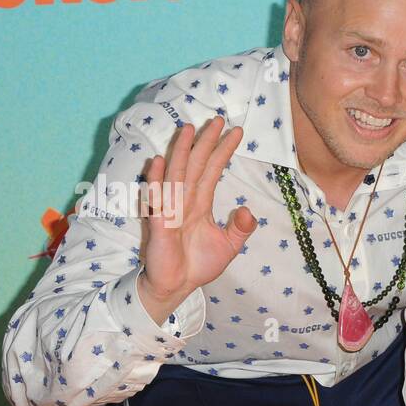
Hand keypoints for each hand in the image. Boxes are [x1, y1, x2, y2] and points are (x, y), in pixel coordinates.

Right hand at [137, 116, 257, 321]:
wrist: (177, 286)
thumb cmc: (197, 264)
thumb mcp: (228, 246)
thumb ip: (240, 228)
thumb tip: (248, 210)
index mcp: (199, 202)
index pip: (212, 170)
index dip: (223, 151)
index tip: (237, 132)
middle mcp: (184, 200)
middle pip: (195, 164)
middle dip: (206, 142)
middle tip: (219, 119)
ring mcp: (170, 208)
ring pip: (176, 174)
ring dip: (181, 151)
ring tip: (189, 128)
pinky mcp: (158, 223)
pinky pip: (157, 198)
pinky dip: (157, 180)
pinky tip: (159, 161)